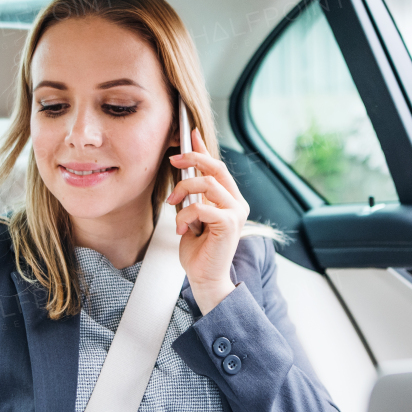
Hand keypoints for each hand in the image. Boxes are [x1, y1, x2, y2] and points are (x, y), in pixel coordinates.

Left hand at [166, 128, 249, 313]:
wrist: (205, 278)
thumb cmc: (199, 251)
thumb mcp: (192, 216)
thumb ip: (193, 197)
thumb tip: (184, 173)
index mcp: (230, 200)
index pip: (218, 167)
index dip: (204, 148)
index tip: (190, 134)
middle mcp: (237, 203)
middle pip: (216, 168)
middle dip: (193, 158)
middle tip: (174, 159)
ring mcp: (236, 213)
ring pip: (207, 184)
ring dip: (184, 192)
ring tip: (174, 206)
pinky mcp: (229, 224)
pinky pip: (202, 207)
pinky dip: (186, 215)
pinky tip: (182, 227)